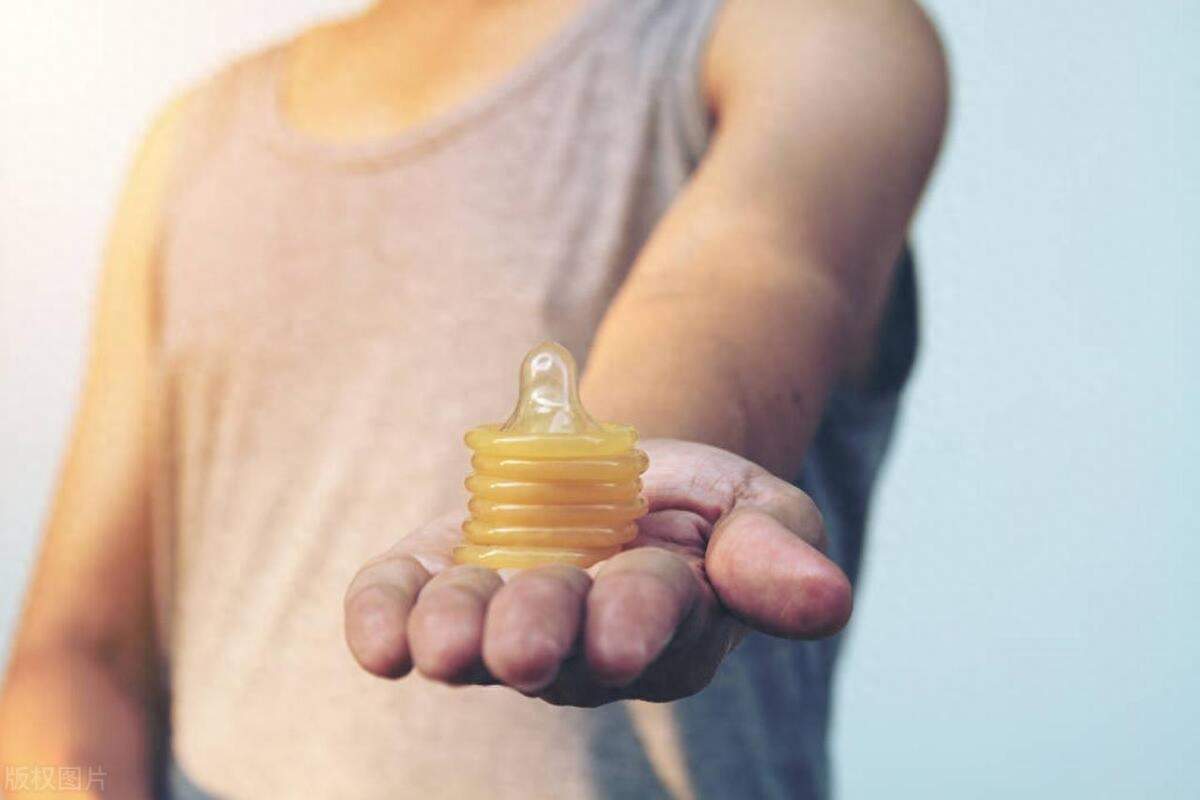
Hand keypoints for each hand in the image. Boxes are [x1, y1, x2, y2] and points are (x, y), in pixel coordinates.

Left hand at [343, 439, 850, 705]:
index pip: (656, 616)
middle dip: (542, 633)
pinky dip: (382, 618)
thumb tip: (829, 601)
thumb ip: (775, 550)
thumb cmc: (695, 505)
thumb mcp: (752, 505)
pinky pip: (401, 605)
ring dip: (457, 633)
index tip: (625, 632)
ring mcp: (502, 610)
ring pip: (474, 634)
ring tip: (442, 645)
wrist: (615, 475)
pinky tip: (376, 641)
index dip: (639, 622)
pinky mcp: (437, 579)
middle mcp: (578, 635)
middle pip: (559, 640)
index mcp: (667, 616)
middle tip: (524, 648)